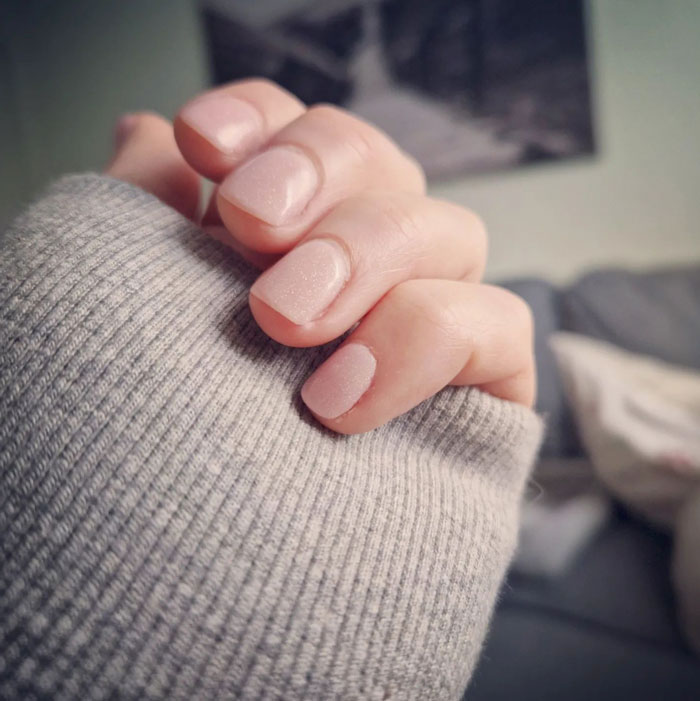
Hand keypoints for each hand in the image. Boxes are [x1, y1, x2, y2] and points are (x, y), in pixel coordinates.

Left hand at [106, 79, 534, 433]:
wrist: (206, 589)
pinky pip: (499, 322)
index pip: (295, 132)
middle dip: (317, 178)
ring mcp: (428, 317)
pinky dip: (424, 340)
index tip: (202, 145)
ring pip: (449, 228)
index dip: (262, 117)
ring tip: (288, 326)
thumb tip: (146, 130)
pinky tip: (342, 401)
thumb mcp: (137, 311)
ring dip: (369, 259)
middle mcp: (360, 266)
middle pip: (379, 162)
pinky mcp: (483, 382)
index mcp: (283, 239)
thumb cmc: (161, 446)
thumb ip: (145, 213)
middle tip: (251, 228)